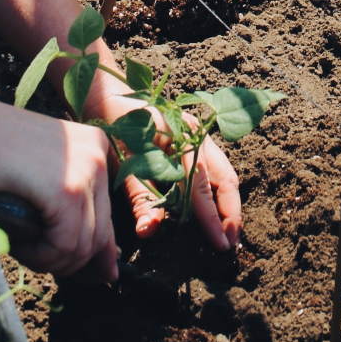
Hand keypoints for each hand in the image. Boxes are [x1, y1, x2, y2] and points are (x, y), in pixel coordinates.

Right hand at [0, 104, 117, 282]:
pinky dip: (40, 257)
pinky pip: (64, 245)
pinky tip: (18, 246)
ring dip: (50, 261)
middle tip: (44, 266)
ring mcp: (86, 170)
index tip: (99, 276)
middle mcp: (98, 155)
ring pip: (83, 245)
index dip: (102, 252)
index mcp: (95, 146)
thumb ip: (66, 204)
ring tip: (21, 250)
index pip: (109, 212)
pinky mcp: (66, 190)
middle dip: (74, 262)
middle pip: (100, 232)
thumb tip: (98, 258)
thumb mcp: (38, 174)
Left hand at [99, 93, 241, 251]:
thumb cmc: (114, 130)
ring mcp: (200, 135)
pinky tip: (218, 211)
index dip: (211, 218)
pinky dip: (220, 192)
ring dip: (229, 204)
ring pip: (225, 173)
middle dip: (231, 213)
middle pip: (226, 178)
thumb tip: (149, 231)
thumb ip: (139, 198)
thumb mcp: (123, 164)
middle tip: (230, 244)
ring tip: (229, 232)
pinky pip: (217, 168)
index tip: (219, 243)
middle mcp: (197, 135)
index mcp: (180, 138)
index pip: (201, 187)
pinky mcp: (197, 139)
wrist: (109, 97)